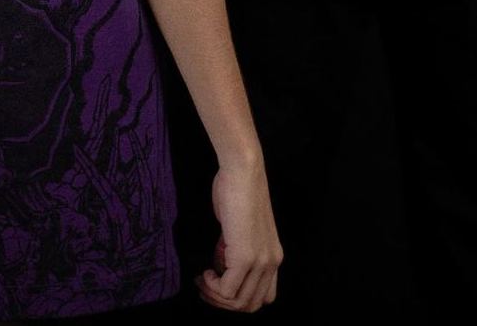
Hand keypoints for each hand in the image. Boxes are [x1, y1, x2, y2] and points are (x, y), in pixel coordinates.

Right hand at [195, 158, 282, 312]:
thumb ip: (238, 250)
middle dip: (224, 302)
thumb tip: (223, 265)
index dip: (238, 298)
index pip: (262, 297)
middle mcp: (271, 263)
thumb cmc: (238, 191)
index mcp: (273, 257)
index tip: (217, 284)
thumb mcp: (242, 229)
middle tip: (205, 287)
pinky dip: (212, 286)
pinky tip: (205, 271)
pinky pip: (227, 290)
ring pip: (239, 302)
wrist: (242, 172)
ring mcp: (260, 261)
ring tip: (203, 280)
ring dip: (216, 296)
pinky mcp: (245, 257)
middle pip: (250, 305)